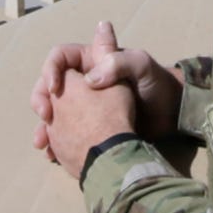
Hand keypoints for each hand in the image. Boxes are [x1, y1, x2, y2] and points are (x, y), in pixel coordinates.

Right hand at [29, 21, 179, 160]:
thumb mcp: (141, 66)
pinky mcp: (88, 129)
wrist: (171, 116)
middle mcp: (82, 82)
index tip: (54, 88)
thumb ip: (117, 63)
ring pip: (54, 113)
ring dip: (44, 126)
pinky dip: (56, 143)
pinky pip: (64, 134)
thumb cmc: (157, 85)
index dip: (51, 70)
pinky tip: (53, 154)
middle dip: (41, 100)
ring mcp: (84, 107)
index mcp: (91, 61)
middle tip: (45, 116)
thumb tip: (89, 78)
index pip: (60, 58)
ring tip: (43, 143)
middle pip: (49, 86)